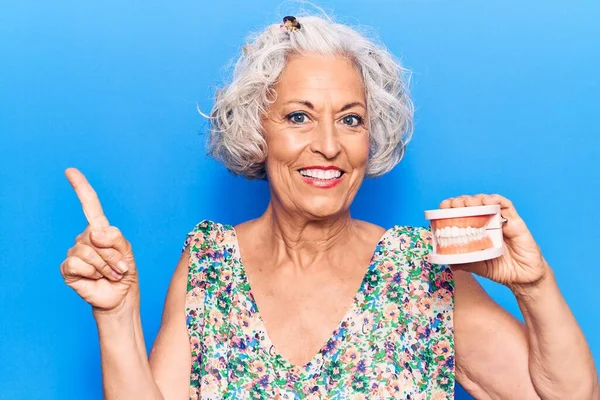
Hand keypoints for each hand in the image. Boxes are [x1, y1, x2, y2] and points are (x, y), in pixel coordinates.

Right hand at [60, 168, 138, 311]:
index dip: (80, 188)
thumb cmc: (124, 273)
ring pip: (89, 251)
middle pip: (97, 236)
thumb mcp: (127, 252)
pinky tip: (96, 278)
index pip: (89, 205)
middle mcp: (85, 238)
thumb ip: (115, 238)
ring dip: (106, 266)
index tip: (70, 171)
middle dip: (113, 254)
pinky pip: (79, 263)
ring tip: (111, 274)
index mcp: (100, 230)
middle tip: (119, 267)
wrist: (120, 296)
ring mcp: (75, 252)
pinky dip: (93, 272)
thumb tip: (94, 234)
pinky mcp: (68, 268)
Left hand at [439, 194, 549, 289]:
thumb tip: (448, 262)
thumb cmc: (502, 269)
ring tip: (467, 202)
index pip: (462, 213)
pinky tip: (487, 201)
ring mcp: (502, 221)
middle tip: (454, 204)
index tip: (444, 206)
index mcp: (477, 230)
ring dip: (476, 199)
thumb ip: (465, 262)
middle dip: (461, 201)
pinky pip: (507, 206)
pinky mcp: (516, 222)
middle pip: (473, 204)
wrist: (523, 279)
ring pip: (488, 202)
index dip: (452, 207)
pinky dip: (496, 200)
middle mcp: (488, 223)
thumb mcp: (478, 266)